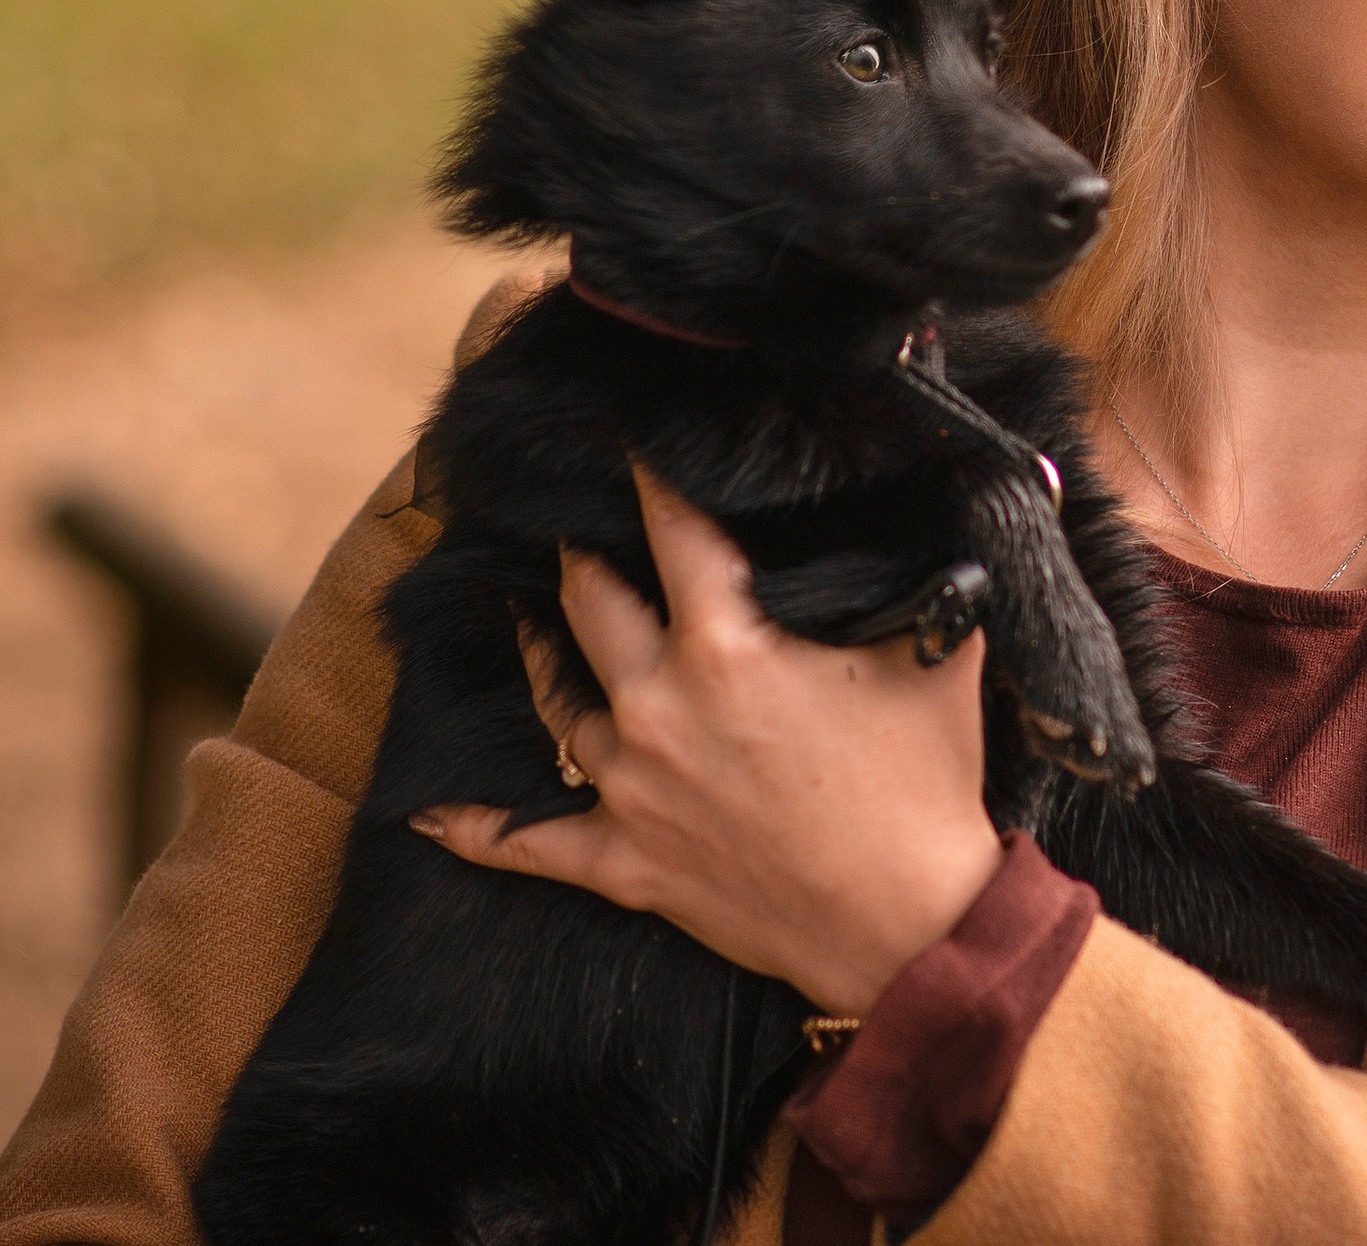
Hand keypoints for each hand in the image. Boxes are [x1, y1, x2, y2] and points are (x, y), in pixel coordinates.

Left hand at [412, 466, 1003, 1017]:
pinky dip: (478, 829)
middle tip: (580, 529)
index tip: (631, 441)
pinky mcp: (630, 865)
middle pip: (593, 604)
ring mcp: (634, 789)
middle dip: (586, 557)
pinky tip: (427, 813)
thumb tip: (939, 502)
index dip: (653, 478)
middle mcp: (661, 706)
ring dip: (541, 656)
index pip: (676, 533)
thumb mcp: (939, 651)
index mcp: (727, 646)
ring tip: (528, 617)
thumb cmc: (925, 784)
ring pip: (558, 705)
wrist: (909, 925)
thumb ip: (926, 573)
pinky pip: (534, 847)